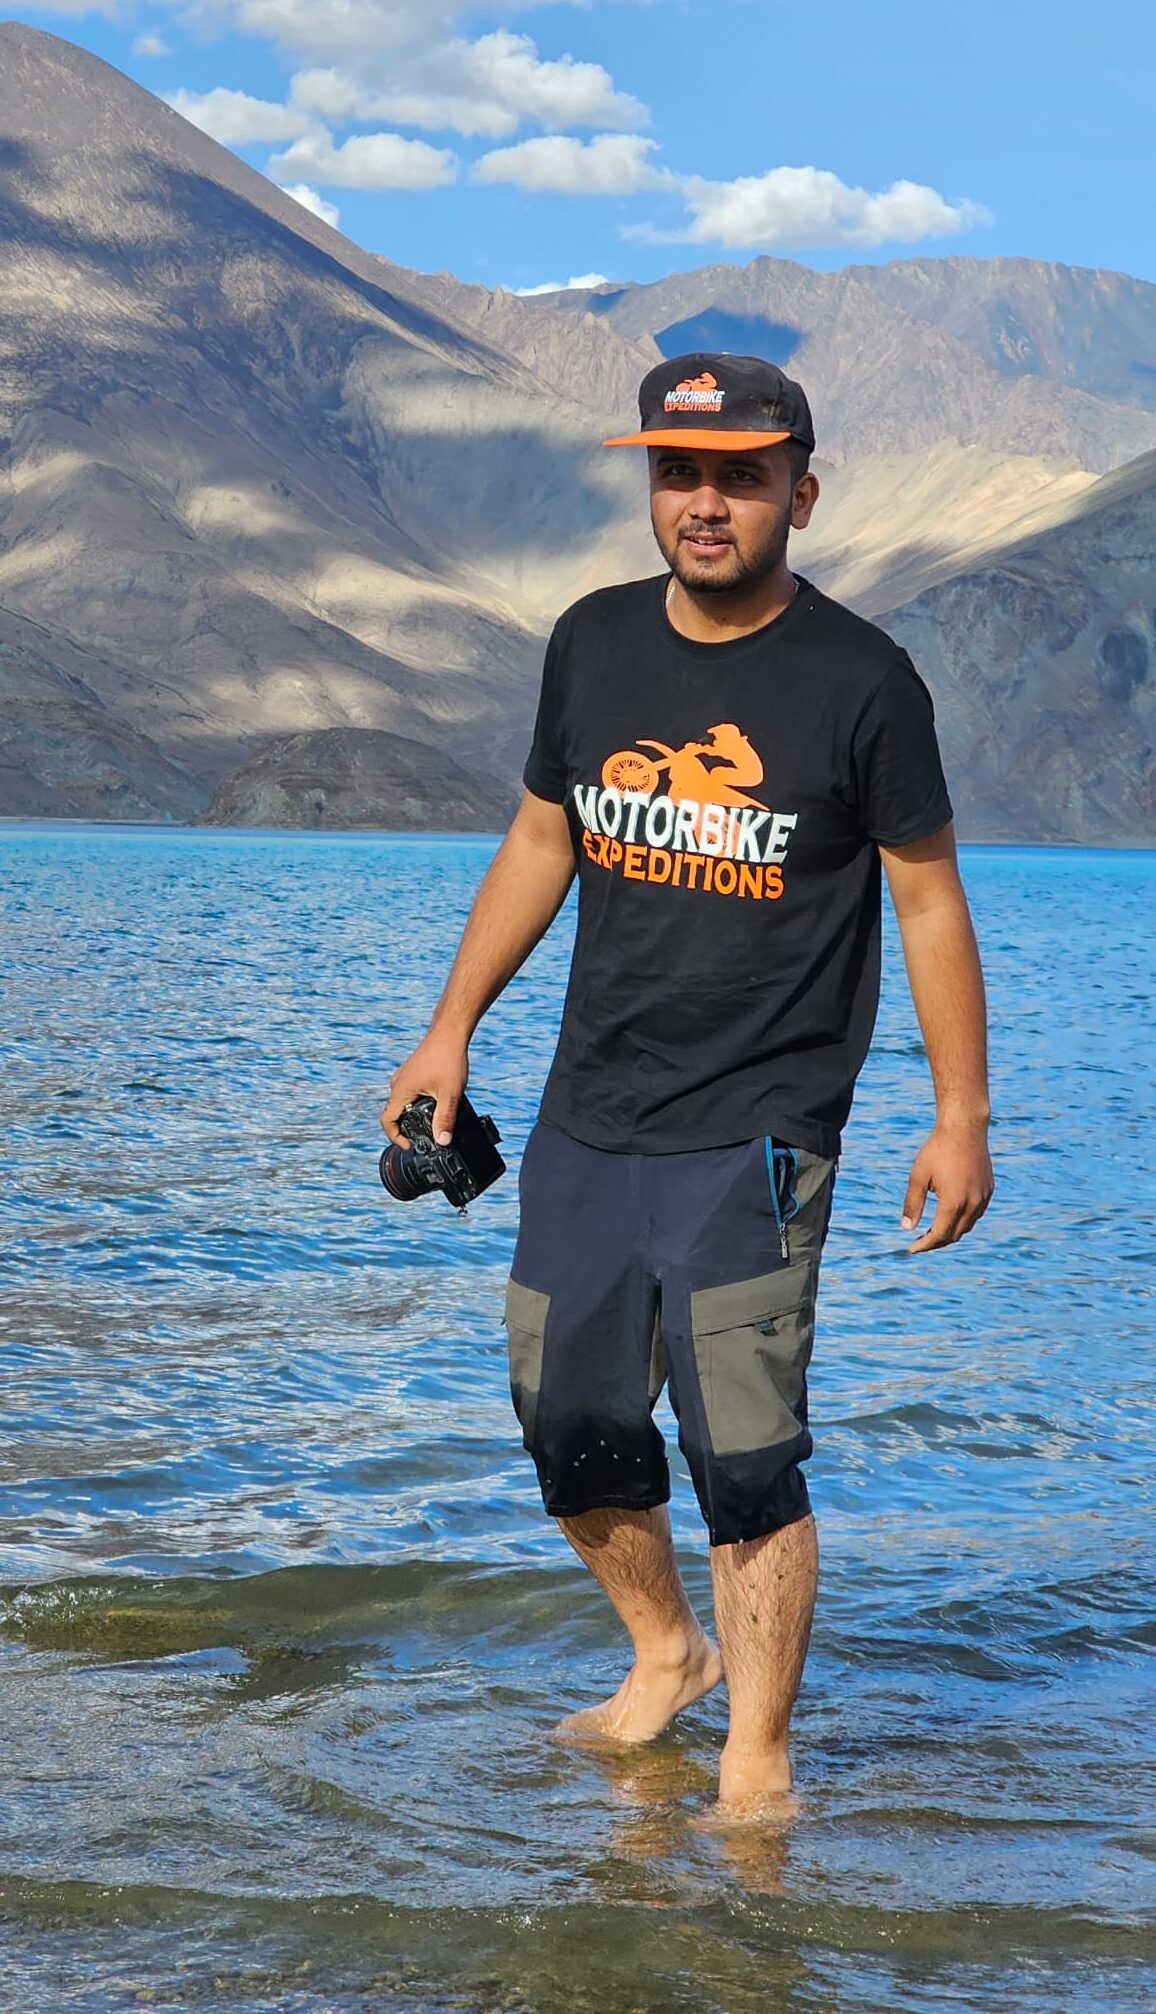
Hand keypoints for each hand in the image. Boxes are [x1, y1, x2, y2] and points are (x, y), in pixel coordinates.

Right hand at [381, 1032, 468, 1148]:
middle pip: (395, 1113)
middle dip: (407, 1127)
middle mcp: (398, 1083)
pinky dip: (418, 1101)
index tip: (409, 1145)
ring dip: (413, 1113)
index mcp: (401, 1090)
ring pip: (402, 1101)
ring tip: (433, 1119)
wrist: (449, 1032)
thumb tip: (442, 1141)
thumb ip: (445, 1118)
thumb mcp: (450, 1093)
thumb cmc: (448, 1058)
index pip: (387, 1121)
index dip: (395, 1137)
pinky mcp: (412, 1071)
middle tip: (425, 1134)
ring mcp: (404, 1076)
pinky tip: (436, 1101)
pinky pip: (409, 1092)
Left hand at [900, 1122, 993, 1253]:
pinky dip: (964, 1220)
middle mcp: (972, 1204)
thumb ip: (912, 1203)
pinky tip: (952, 1215)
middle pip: (955, 1235)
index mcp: (954, 1203)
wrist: (964, 1128)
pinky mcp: (989, 1189)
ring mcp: (983, 1197)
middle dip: (937, 1242)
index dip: (925, 1245)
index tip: (912, 1249)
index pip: (939, 1235)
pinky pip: (977, 1214)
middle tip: (921, 1242)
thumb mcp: (918, 1176)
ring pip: (968, 1226)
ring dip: (951, 1232)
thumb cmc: (937, 1149)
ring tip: (934, 1230)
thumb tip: (906, 1228)